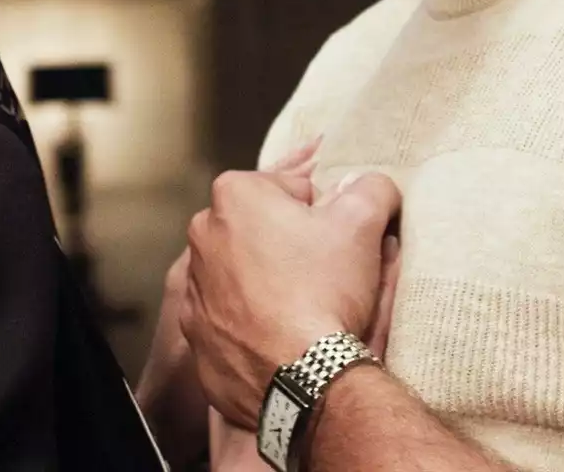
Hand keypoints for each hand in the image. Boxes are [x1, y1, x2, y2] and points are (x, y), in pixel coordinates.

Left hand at [180, 170, 401, 428]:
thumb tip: (370, 184)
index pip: (291, 189)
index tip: (337, 240)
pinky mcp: (195, 334)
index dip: (322, 212)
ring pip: (243, 271)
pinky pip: (230, 316)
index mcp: (234, 195)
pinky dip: (252, 320)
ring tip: (305, 306)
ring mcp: (193, 288)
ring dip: (269, 281)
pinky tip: (281, 334)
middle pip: (262, 228)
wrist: (301, 378)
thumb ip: (370, 188)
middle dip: (291, 243)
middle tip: (326, 272)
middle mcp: (202, 236)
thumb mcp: (364, 222)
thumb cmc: (326, 290)